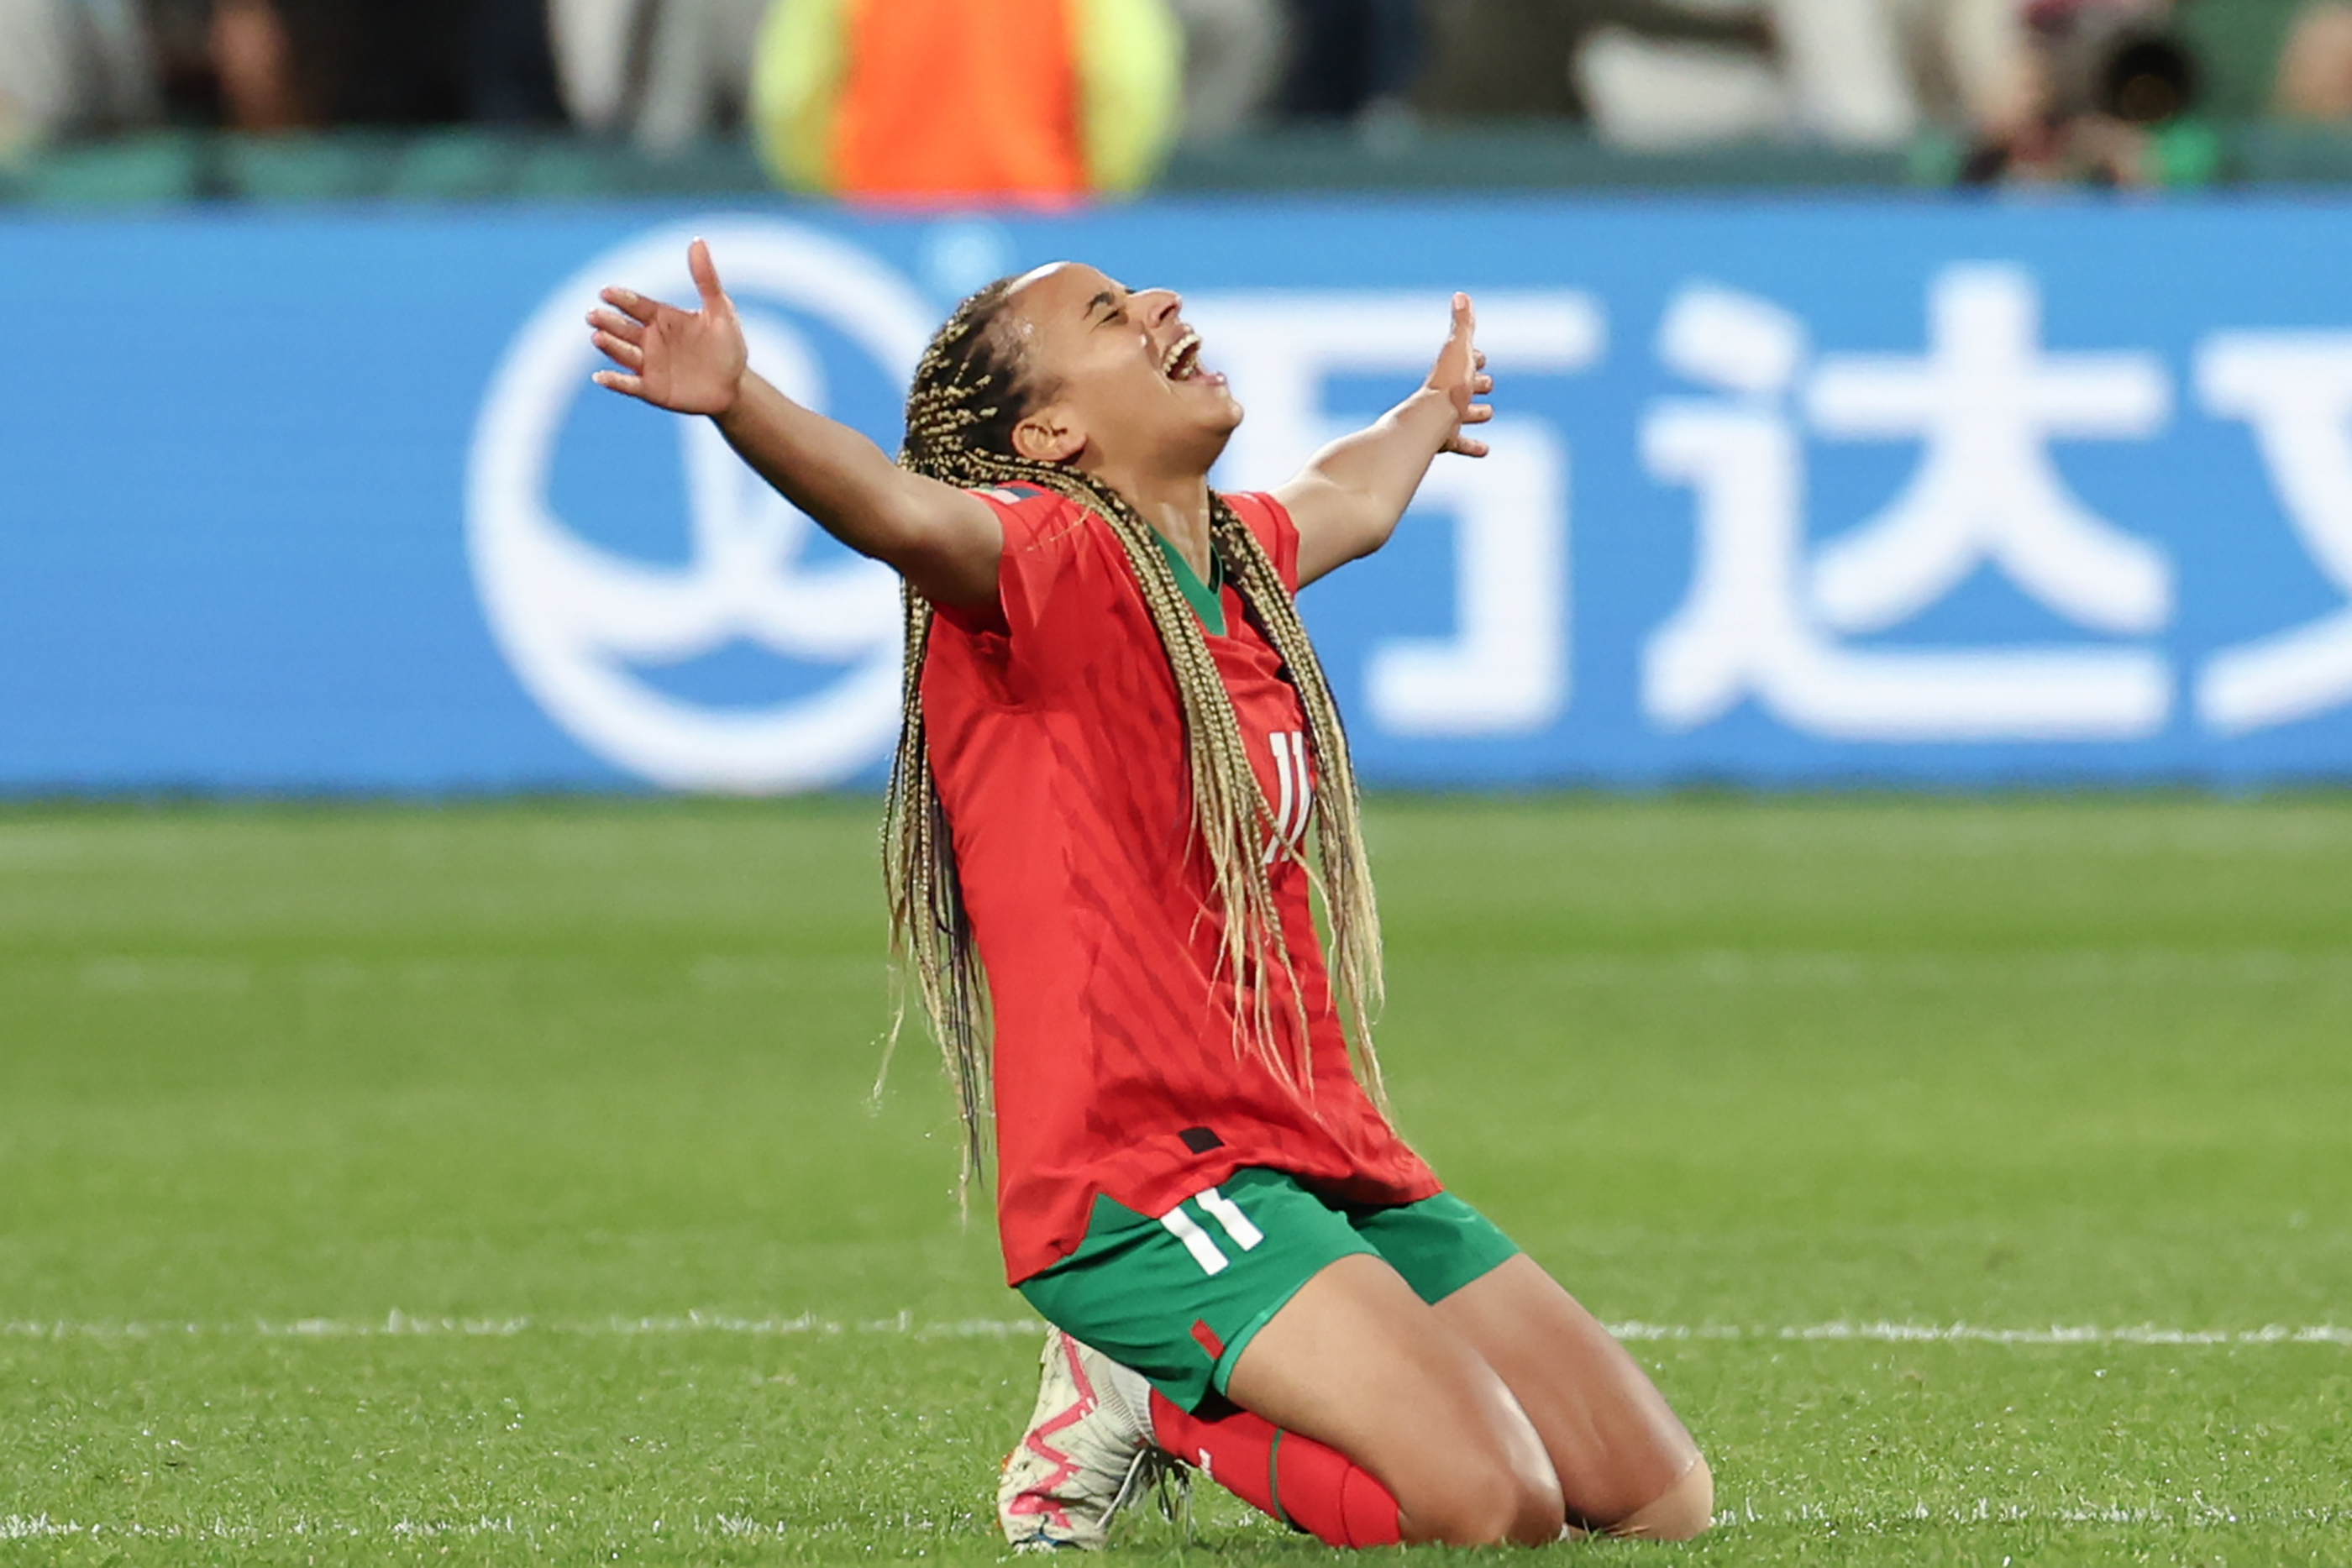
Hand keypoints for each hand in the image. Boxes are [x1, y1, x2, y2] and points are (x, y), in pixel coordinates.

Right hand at [587, 238, 747, 416]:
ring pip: (622, 353)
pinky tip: (599, 377)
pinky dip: (614, 381)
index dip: (621, 298)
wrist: (735, 386)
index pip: (637, 304)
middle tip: (593, 314)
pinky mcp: (651, 389)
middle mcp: (650, 339)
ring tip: (598, 336)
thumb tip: (697, 241)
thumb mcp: (721, 311)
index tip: (606, 292)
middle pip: (623, 327)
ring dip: (609, 346)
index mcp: (662, 317)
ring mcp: (648, 364)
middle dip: (607, 321)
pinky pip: (629, 384)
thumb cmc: (727, 345)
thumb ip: (706, 279)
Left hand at [1424, 292, 1494, 457]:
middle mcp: (1446, 394)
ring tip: (1487, 413)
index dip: (1474, 357)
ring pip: (1464, 415)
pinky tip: (1484, 450)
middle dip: (1477, 383)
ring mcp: (1445, 417)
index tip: (1480, 357)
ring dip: (1476, 413)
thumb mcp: (1459, 349)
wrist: (1429, 422)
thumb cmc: (1447, 385)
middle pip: (1465, 386)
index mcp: (1451, 371)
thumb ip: (1463, 324)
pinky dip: (1473, 446)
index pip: (1465, 360)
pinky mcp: (1446, 439)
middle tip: (1487, 384)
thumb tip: (1460, 295)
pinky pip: (1461, 443)